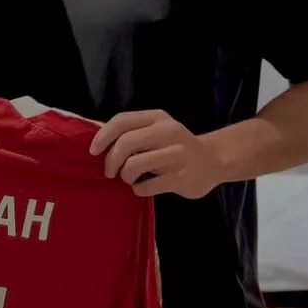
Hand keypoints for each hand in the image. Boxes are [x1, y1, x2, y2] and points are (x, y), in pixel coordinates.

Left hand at [90, 109, 223, 199]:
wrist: (213, 160)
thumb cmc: (176, 146)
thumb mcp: (157, 129)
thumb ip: (133, 131)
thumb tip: (98, 139)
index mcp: (157, 118)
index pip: (122, 120)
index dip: (103, 136)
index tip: (93, 151)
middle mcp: (168, 132)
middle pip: (126, 143)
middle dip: (111, 160)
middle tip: (109, 172)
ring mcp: (176, 155)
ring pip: (134, 165)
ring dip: (125, 176)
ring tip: (129, 179)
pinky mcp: (180, 178)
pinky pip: (146, 186)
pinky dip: (138, 189)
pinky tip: (142, 187)